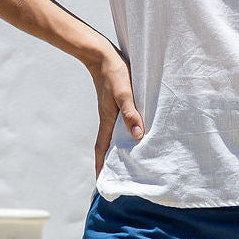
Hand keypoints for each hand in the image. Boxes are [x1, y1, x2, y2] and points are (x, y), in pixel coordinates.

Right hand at [88, 45, 144, 177]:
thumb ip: (131, 113)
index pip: (102, 150)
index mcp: (108, 121)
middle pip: (107, 147)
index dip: (101, 167)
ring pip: (113, 137)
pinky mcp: (115, 104)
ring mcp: (111, 112)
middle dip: (109, 164)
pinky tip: (133, 135)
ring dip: (117, 150)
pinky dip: (123, 135)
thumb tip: (137, 136)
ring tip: (127, 163)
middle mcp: (108, 119)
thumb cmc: (115, 73)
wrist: (102, 54)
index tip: (101, 184)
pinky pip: (119, 125)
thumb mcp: (125, 93)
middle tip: (116, 180)